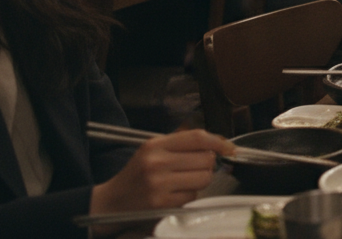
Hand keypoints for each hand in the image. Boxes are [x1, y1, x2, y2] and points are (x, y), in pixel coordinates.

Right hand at [90, 130, 233, 214]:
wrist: (111, 202)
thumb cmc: (137, 175)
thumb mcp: (152, 151)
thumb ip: (180, 144)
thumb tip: (217, 143)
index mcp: (155, 145)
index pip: (197, 137)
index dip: (219, 141)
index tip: (230, 148)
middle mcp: (157, 162)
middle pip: (206, 159)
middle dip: (208, 165)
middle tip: (195, 169)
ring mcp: (159, 184)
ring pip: (203, 178)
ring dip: (200, 181)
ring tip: (184, 182)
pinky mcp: (162, 204)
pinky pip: (192, 197)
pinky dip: (189, 196)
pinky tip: (174, 194)